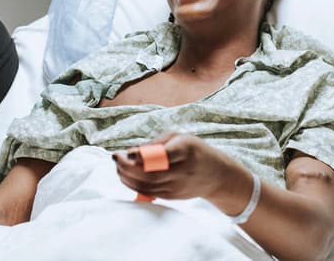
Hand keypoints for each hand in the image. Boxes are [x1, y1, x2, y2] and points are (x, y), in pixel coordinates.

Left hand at [112, 132, 244, 201]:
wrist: (217, 175)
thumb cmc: (195, 151)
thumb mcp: (180, 138)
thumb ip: (157, 142)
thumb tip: (132, 152)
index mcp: (186, 151)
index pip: (164, 156)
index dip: (144, 156)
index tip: (129, 153)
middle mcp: (182, 171)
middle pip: (150, 174)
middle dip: (127, 167)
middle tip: (116, 157)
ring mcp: (177, 187)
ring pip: (146, 186)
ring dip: (127, 176)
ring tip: (118, 165)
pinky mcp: (172, 196)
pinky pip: (148, 192)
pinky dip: (133, 185)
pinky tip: (125, 175)